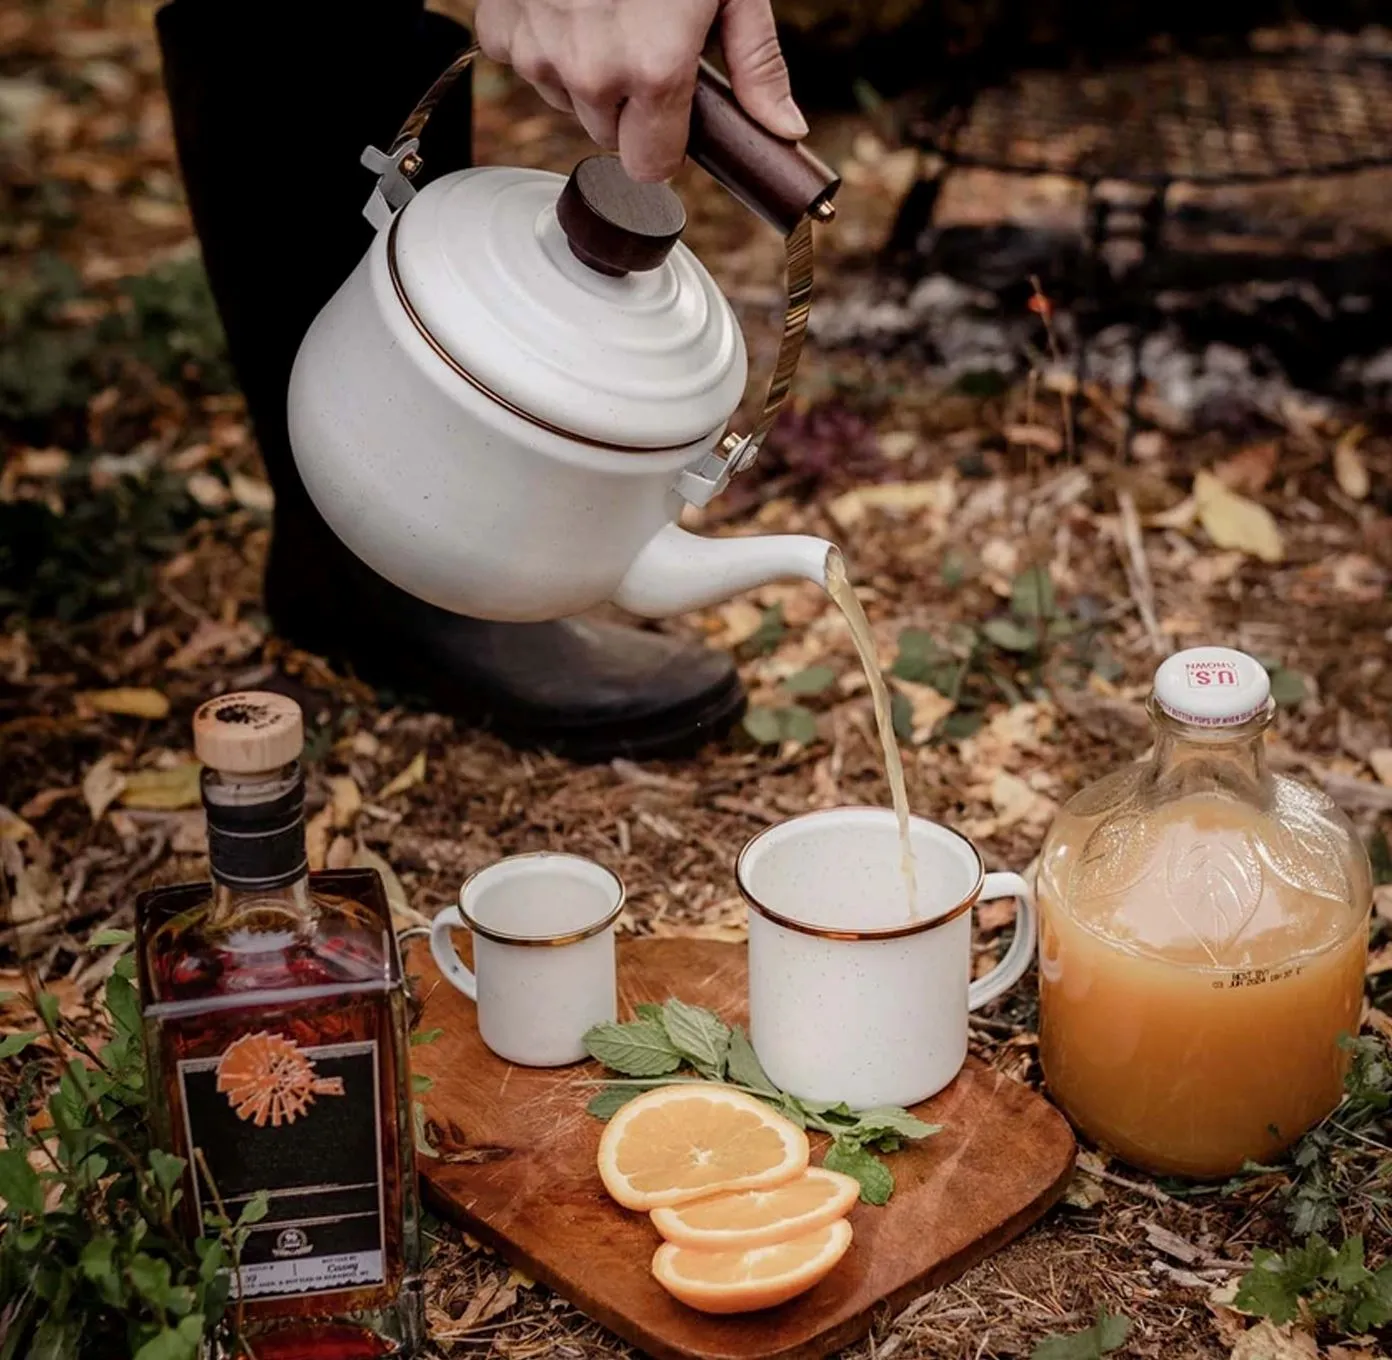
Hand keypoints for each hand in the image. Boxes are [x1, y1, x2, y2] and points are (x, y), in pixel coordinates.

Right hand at [474, 0, 806, 182]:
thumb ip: (756, 64)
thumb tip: (783, 128)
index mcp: (653, 70)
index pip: (652, 166)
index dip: (666, 143)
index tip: (672, 115)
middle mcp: (591, 72)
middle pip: (609, 135)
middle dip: (627, 104)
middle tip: (641, 39)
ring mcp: (539, 52)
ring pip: (566, 100)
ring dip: (584, 71)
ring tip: (604, 10)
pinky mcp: (500, 29)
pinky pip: (524, 62)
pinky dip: (544, 40)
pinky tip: (564, 1)